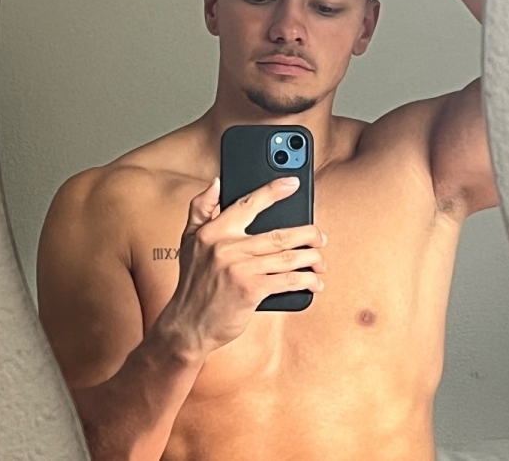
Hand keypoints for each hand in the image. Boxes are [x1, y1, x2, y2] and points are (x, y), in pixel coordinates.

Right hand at [157, 177, 326, 357]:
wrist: (188, 325)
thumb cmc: (192, 282)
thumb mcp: (188, 240)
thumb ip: (201, 208)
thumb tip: (217, 183)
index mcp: (214, 232)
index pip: (248, 204)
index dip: (273, 191)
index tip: (292, 184)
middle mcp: (227, 247)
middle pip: (279, 234)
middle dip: (308, 234)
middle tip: (320, 237)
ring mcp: (241, 269)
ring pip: (288, 257)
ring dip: (312, 258)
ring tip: (320, 260)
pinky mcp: (251, 291)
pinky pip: (288, 280)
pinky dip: (306, 280)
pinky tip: (314, 282)